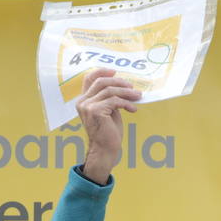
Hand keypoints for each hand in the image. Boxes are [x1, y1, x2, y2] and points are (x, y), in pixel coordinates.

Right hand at [75, 68, 141, 183]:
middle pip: (102, 82)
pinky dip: (126, 103)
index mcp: (84, 100)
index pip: (88, 78)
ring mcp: (87, 106)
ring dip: (126, 93)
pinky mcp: (95, 111)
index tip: (115, 71)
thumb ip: (110, 98)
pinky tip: (133, 109)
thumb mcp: (109, 111)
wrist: (105, 149)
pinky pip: (114, 101)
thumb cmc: (108, 132)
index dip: (101, 71)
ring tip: (137, 97)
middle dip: (119, 82)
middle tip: (133, 87)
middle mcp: (83, 102)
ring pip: (110, 91)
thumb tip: (124, 85)